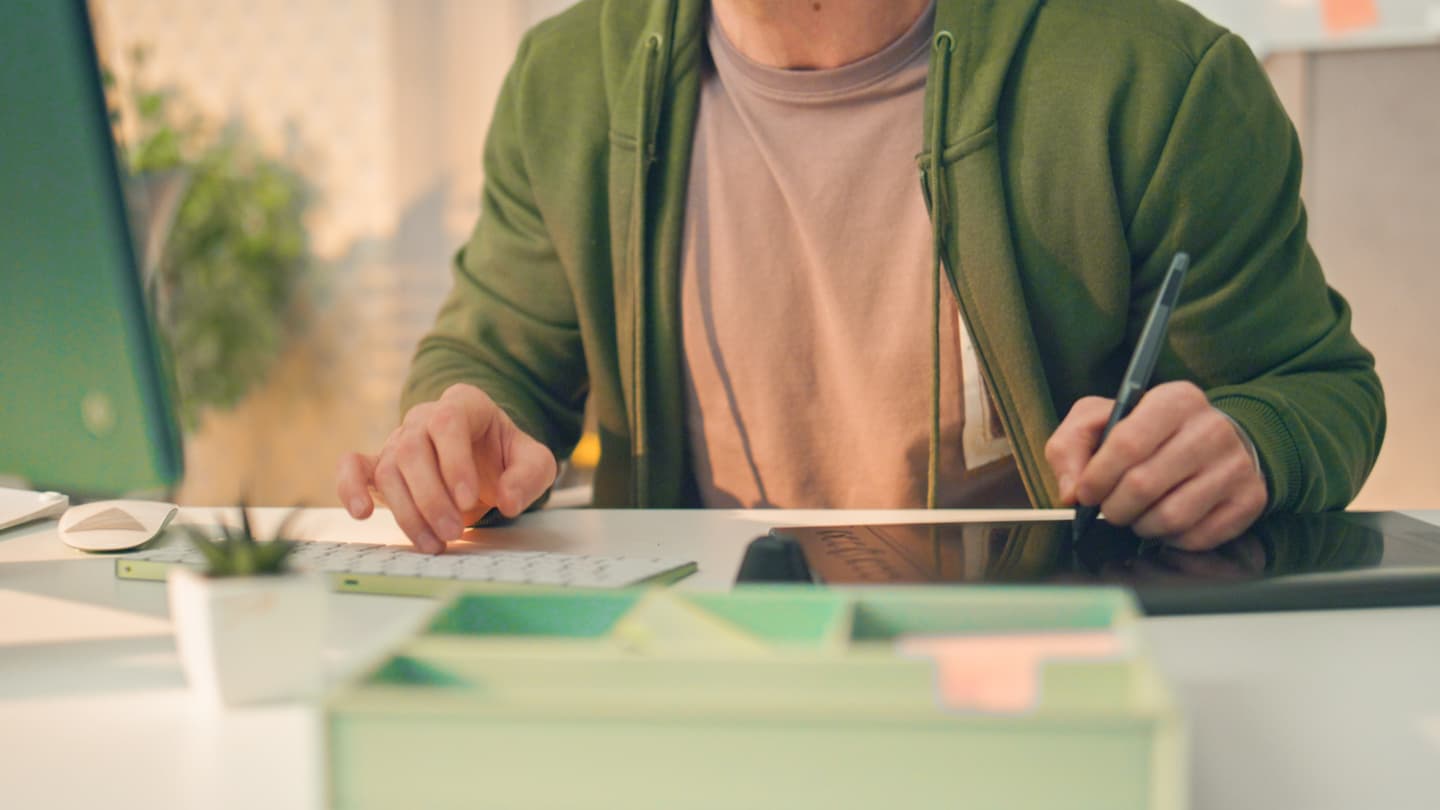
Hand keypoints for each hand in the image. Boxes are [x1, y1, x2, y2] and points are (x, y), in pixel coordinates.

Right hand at [336, 383, 556, 552]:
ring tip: (434, 544)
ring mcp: (399, 440)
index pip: (448, 421)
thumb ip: (529, 477)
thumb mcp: (535, 463)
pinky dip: (349, 488)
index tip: (468, 499)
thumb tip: (509, 500)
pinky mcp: (380, 465)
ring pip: (388, 470)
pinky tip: (361, 513)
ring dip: (408, 512)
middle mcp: (424, 418)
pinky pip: (353, 467)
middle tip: (454, 532)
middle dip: (431, 498)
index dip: (454, 461)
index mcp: (464, 405)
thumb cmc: (506, 458)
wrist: (485, 463)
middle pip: (412, 449)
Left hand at [1046, 381, 1266, 550]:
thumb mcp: (1100, 420)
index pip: (1127, 443)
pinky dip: (1171, 539)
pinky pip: (1198, 537)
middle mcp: (1211, 429)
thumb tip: (1071, 492)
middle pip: (1144, 485)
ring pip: (1171, 517)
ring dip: (1141, 526)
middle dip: (1114, 507)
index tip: (1085, 493)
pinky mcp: (1250, 499)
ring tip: (1136, 515)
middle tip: (1109, 509)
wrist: (1213, 440)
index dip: (1097, 477)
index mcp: (1173, 400)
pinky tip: (1165, 522)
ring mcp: (1235, 466)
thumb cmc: (1148, 432)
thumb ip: (1071, 445)